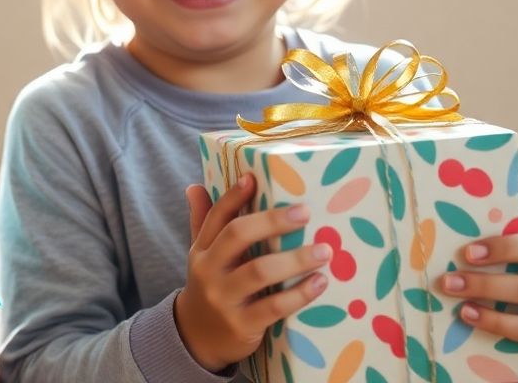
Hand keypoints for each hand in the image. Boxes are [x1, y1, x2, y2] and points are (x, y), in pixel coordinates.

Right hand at [178, 174, 331, 371]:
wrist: (196, 338)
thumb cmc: (210, 288)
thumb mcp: (202, 257)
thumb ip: (202, 222)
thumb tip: (194, 186)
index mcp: (202, 250)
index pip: (216, 217)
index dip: (233, 197)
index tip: (253, 179)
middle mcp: (209, 270)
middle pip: (237, 236)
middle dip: (272, 221)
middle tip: (304, 213)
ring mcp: (224, 298)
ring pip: (259, 271)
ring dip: (295, 259)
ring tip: (324, 251)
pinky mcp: (242, 324)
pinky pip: (274, 307)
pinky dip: (299, 294)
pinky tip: (320, 283)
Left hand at [437, 172, 517, 368]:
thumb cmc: (515, 275)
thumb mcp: (511, 248)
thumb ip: (509, 219)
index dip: (503, 246)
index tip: (468, 250)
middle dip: (486, 278)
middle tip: (448, 279)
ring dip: (486, 298)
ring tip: (453, 297)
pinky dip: (495, 323)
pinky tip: (467, 316)